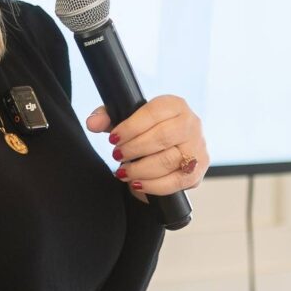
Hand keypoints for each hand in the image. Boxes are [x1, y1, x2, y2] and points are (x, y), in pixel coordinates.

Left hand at [87, 96, 208, 203]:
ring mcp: (198, 149)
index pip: (153, 113)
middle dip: (134, 149)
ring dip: (140, 169)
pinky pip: (176, 181)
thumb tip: (92, 123)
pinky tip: (137, 183)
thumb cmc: (147, 132)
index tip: (113, 138)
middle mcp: (191, 124)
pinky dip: (153, 185)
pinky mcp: (197, 172)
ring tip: (124, 171)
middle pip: (162, 137)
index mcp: (175, 105)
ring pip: (169, 160)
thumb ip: (107, 118)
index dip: (130, 127)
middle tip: (117, 155)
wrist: (170, 150)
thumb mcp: (127, 120)